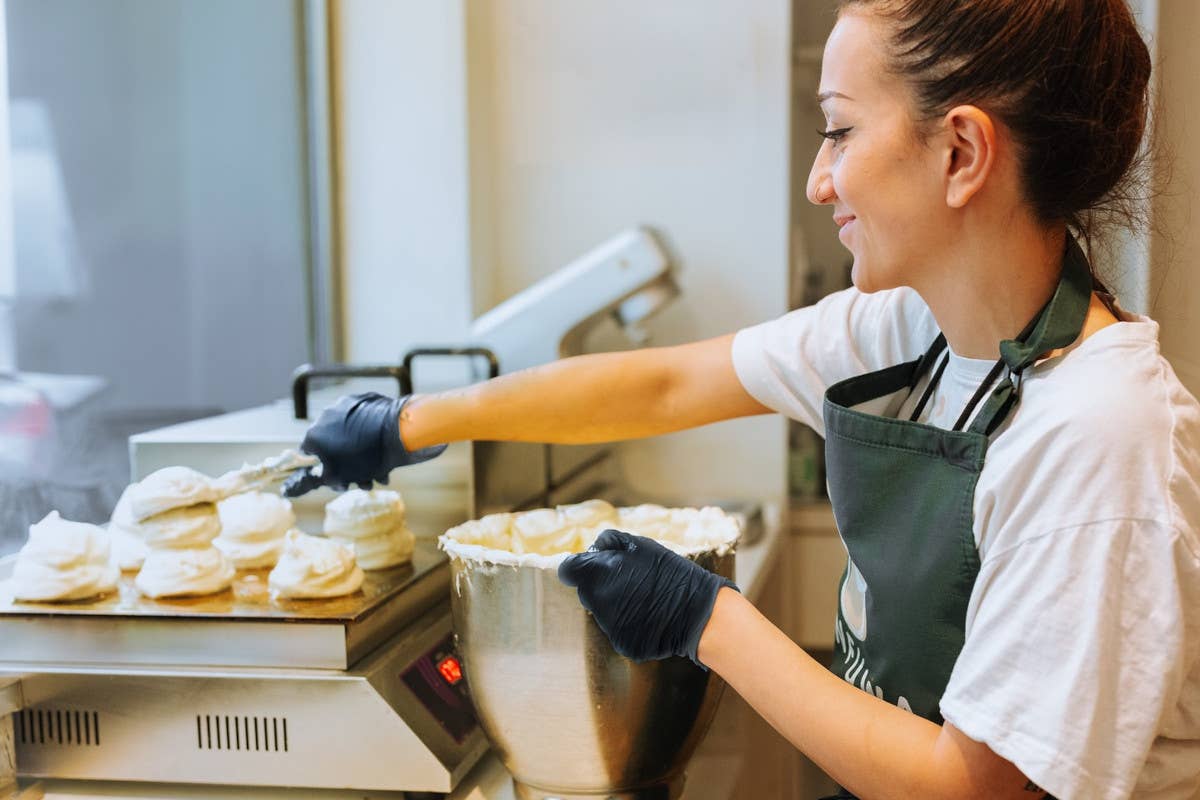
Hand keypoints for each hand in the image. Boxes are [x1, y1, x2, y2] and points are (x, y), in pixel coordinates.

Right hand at [282, 392, 445, 495]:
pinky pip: (364, 423)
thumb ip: (309, 481)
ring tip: (379, 473)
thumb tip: (285, 490)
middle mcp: (325, 416)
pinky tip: (385, 454)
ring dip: (363, 457)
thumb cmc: (363, 457)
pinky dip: (371, 438)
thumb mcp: (335, 474)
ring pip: (351, 437)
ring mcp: (346, 406)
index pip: (310, 457)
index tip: (339, 481)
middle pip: (333, 448)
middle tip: (364, 481)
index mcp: (314, 434)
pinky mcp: (366, 401)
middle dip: (349, 468)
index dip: (324, 473)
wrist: (396, 432)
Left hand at [557, 529, 736, 667]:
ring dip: (616, 603)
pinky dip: (630, 623)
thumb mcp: (641, 545)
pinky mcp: (623, 644)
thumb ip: (610, 542)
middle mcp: (597, 602)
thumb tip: (591, 549)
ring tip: (646, 598)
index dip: (578, 566)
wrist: (698, 612)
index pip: (568, 570)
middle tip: (630, 580)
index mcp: (597, 574)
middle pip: (586, 591)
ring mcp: (609, 627)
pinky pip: (619, 630)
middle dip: (600, 584)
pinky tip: (651, 616)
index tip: (591, 566)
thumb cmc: (670, 573)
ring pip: (603, 611)